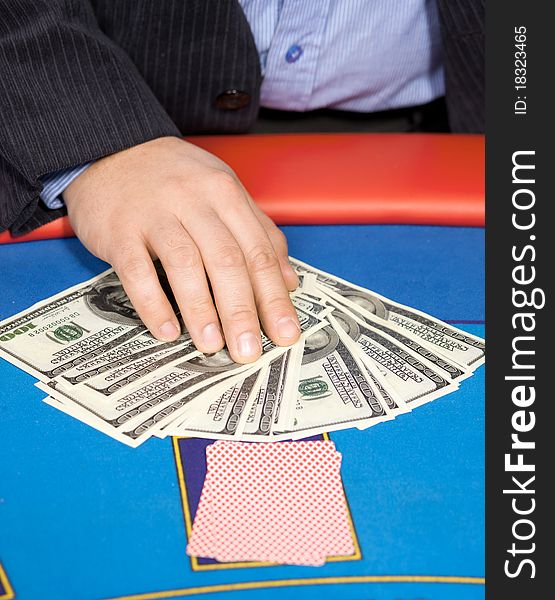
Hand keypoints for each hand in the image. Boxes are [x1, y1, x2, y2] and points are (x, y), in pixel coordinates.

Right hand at [63, 136, 299, 362]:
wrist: (111, 149)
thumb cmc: (175, 179)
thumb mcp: (225, 193)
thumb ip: (259, 233)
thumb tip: (289, 280)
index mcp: (226, 194)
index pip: (258, 252)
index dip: (274, 296)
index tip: (285, 333)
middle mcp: (194, 201)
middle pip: (227, 261)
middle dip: (242, 312)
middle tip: (250, 351)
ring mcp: (155, 214)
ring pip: (185, 265)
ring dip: (201, 310)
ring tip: (212, 347)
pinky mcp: (119, 230)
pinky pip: (137, 271)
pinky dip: (152, 304)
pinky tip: (166, 331)